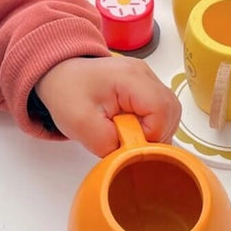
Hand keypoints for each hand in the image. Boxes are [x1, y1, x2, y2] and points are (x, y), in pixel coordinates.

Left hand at [35, 56, 180, 156]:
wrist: (59, 75)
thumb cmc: (67, 93)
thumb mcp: (79, 123)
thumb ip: (107, 144)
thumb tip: (130, 156)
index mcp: (130, 77)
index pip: (162, 110)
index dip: (152, 135)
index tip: (129, 143)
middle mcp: (144, 73)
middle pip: (171, 111)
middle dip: (155, 135)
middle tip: (129, 141)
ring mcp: (147, 78)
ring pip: (169, 112)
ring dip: (154, 131)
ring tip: (127, 134)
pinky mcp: (145, 86)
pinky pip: (160, 110)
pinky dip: (150, 124)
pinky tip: (130, 127)